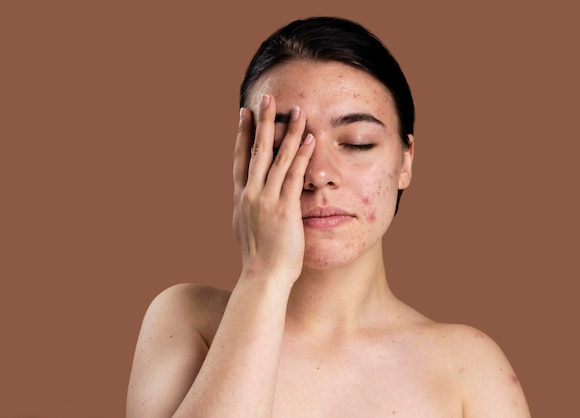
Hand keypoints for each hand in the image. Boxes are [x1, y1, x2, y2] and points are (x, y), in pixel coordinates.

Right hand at [232, 94, 315, 283]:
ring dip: (287, 131)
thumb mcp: (247, 229)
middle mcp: (250, 194)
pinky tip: (309, 137)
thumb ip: (250, 210)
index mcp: (240, 198)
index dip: (242, 134)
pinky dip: (301, 154)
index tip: (244, 113)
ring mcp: (266, 199)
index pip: (240, 158)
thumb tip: (251, 202)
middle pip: (256, 150)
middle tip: (267, 97)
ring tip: (296, 109)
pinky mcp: (284, 208)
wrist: (262, 278)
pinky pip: (294, 175)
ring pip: (277, 157)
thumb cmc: (259, 260)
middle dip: (262, 122)